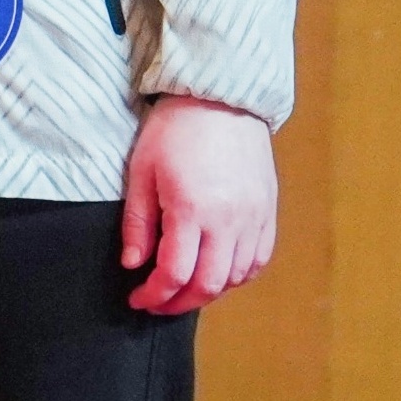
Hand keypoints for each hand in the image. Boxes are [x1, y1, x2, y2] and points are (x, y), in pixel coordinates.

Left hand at [121, 95, 276, 315]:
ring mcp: (253, 216)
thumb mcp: (142, 172)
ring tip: (186, 287)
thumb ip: (138, 223)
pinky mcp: (267, 209)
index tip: (138, 299)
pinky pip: (259, 259)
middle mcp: (228, 219)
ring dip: (209, 291)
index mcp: (191, 209)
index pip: (174, 274)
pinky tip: (219, 272)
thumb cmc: (175, 129)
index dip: (154, 296)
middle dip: (179, 303)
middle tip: (159, 303)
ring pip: (236, 277)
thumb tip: (133, 265)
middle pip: (208, 285)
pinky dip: (239, 275)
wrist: (220, 97)